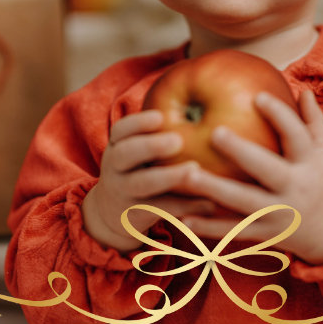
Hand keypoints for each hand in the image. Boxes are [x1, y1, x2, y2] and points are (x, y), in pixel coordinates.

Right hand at [81, 110, 214, 251]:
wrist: (111, 214)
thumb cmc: (138, 169)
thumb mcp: (137, 151)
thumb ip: (160, 133)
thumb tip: (211, 108)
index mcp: (117, 146)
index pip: (121, 130)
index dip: (139, 122)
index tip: (160, 116)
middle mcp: (115, 168)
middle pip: (125, 154)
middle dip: (150, 146)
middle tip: (177, 140)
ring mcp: (123, 192)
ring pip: (142, 183)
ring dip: (168, 176)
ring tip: (194, 170)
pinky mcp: (136, 215)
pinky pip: (160, 210)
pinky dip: (185, 206)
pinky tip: (209, 203)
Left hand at [179, 90, 322, 264]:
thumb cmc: (319, 182)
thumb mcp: (322, 152)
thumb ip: (313, 122)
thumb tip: (305, 91)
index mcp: (309, 163)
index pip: (296, 135)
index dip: (279, 115)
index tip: (256, 97)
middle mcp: (295, 188)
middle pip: (267, 168)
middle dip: (241, 152)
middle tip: (214, 132)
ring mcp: (279, 213)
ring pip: (245, 202)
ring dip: (216, 189)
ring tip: (187, 175)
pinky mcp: (265, 234)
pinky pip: (235, 231)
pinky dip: (210, 228)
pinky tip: (185, 218)